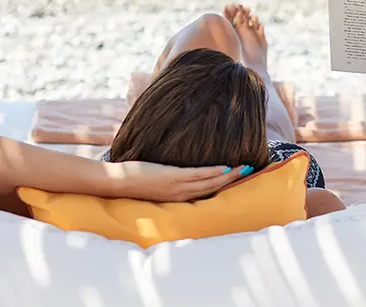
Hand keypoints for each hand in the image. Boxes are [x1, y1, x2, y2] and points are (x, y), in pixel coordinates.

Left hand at [104, 161, 248, 201]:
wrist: (116, 183)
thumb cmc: (133, 181)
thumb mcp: (155, 184)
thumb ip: (168, 181)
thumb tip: (176, 172)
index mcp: (177, 198)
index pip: (205, 194)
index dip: (223, 187)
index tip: (238, 180)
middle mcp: (181, 195)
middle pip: (213, 189)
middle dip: (232, 181)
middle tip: (249, 173)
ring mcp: (178, 187)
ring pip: (210, 183)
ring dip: (229, 176)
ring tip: (244, 169)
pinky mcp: (173, 177)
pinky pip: (198, 175)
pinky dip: (213, 172)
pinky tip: (225, 167)